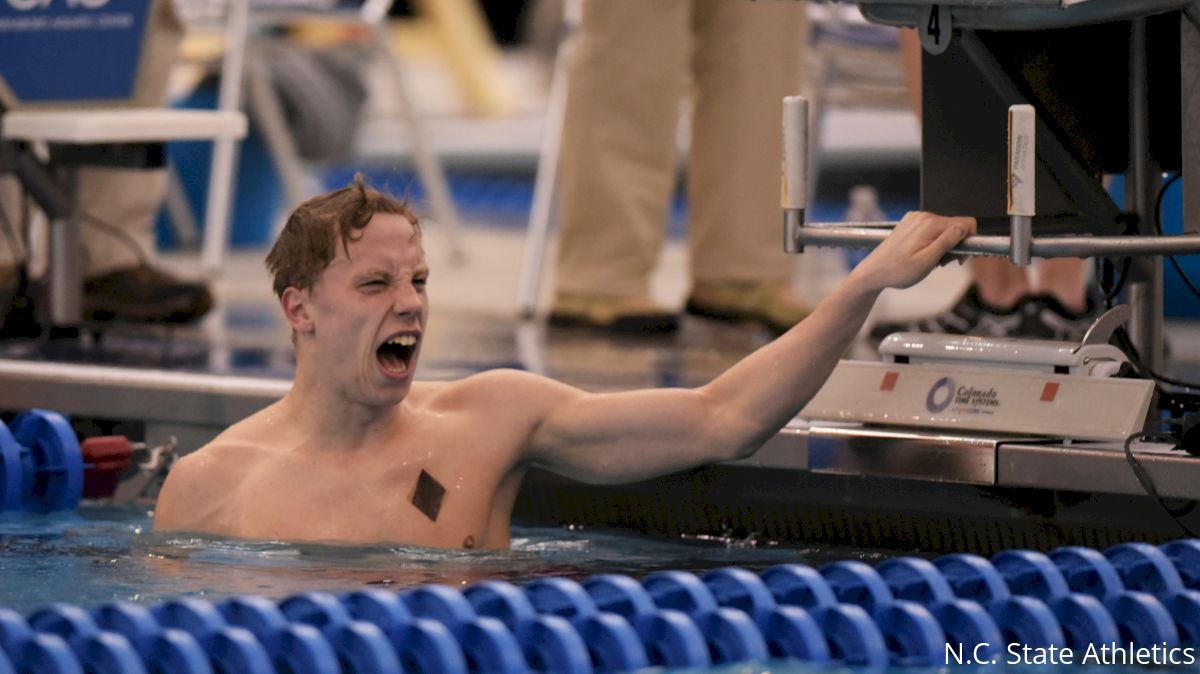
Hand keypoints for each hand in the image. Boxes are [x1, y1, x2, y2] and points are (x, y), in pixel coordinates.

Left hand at [849, 211, 975, 290]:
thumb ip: (947, 242)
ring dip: (943, 245)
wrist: (873, 273)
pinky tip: (922, 255)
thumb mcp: (927, 261)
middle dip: (954, 245)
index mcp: (930, 224)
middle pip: (954, 226)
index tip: (960, 258)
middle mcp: (923, 216)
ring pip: (943, 229)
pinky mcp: (909, 224)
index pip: (966, 223)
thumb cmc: (898, 271)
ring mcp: (915, 219)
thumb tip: (965, 227)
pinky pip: (930, 230)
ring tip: (930, 261)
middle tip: (942, 263)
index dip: (969, 241)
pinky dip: (932, 242)